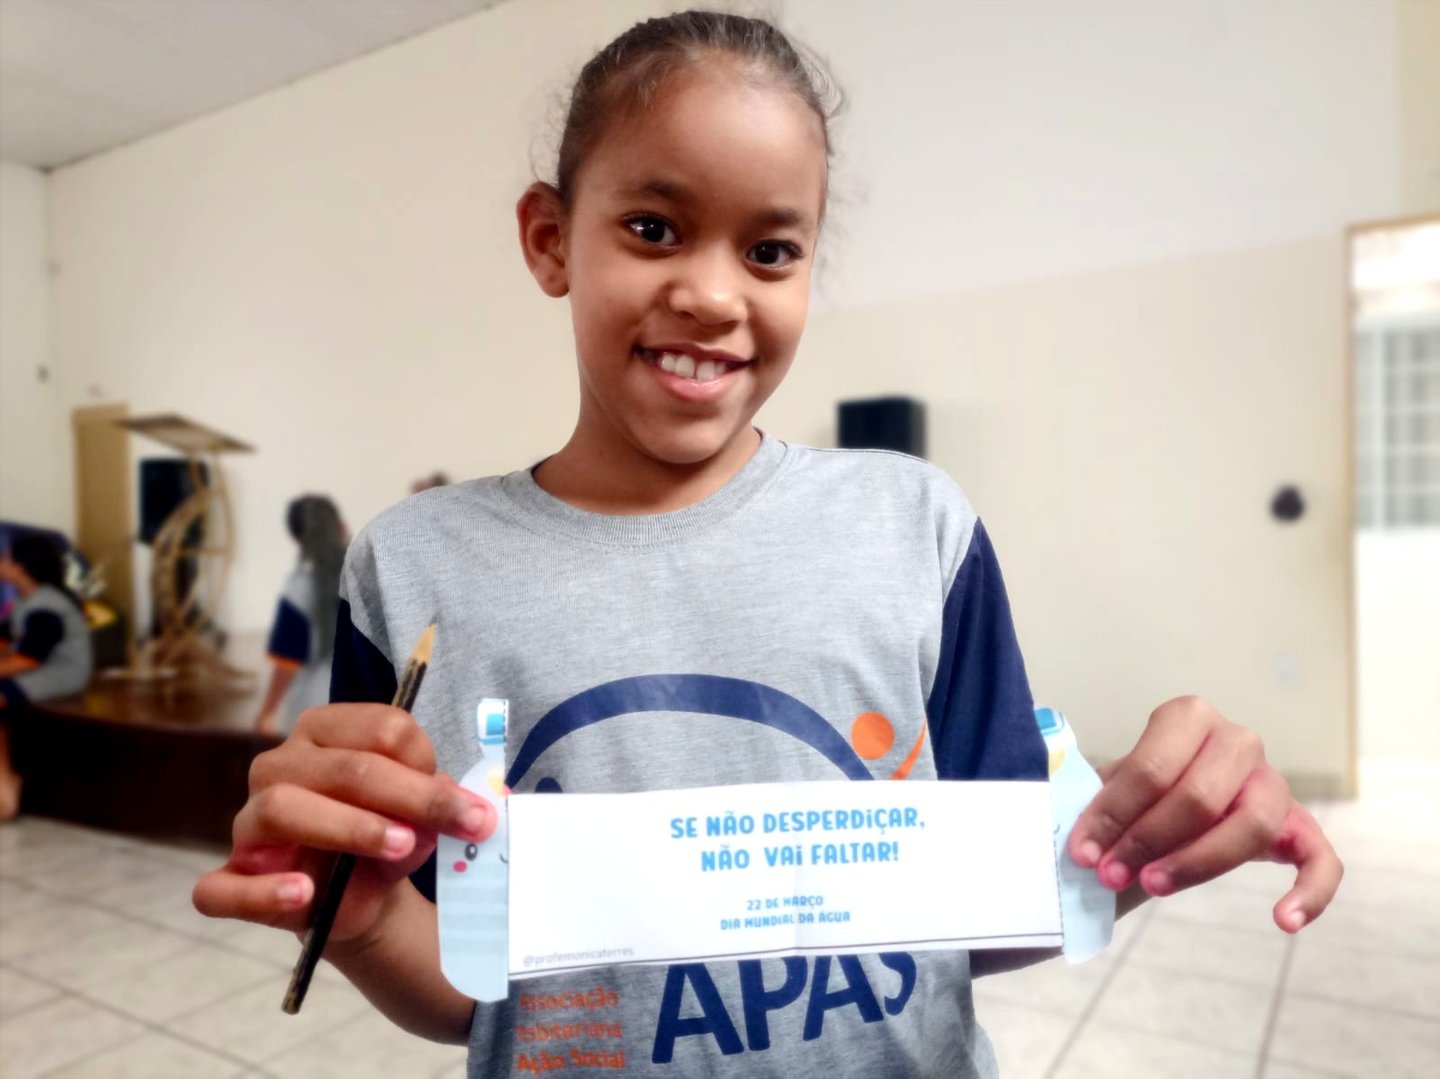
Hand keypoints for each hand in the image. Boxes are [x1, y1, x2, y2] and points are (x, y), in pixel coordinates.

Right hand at [193, 703, 495, 941]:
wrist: (360, 896)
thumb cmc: (388, 836)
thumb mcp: (421, 816)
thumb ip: (438, 804)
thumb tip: (470, 807)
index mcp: (327, 732)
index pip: (380, 728)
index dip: (426, 761)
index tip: (466, 801)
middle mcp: (280, 766)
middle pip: (344, 768)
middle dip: (410, 796)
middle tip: (460, 823)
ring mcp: (250, 822)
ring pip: (281, 808)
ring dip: (348, 827)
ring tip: (400, 847)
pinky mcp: (232, 879)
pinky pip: (222, 887)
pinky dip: (262, 891)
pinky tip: (303, 892)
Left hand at [1068, 696, 1342, 932]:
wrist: (1166, 805)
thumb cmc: (1135, 794)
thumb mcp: (1110, 787)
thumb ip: (1099, 805)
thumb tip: (1083, 845)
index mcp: (1188, 717)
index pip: (1152, 768)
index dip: (1114, 813)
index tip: (1083, 853)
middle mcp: (1238, 741)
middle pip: (1200, 796)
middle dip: (1148, 840)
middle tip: (1110, 874)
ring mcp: (1273, 783)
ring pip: (1252, 824)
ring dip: (1198, 863)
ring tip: (1154, 886)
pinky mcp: (1298, 826)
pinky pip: (1322, 858)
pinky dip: (1310, 892)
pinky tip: (1284, 921)